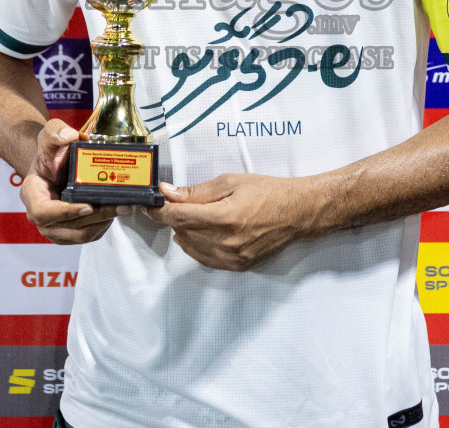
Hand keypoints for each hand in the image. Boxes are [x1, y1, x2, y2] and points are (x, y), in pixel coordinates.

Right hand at [19, 119, 117, 244]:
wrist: (54, 165)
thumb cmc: (51, 153)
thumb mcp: (50, 135)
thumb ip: (55, 131)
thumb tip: (69, 136)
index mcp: (32, 194)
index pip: (43, 212)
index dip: (66, 212)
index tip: (88, 206)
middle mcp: (39, 216)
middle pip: (67, 227)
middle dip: (96, 217)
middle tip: (119, 206)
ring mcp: (53, 227)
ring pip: (79, 235)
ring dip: (102, 223)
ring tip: (121, 208)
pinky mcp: (68, 232)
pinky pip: (86, 235)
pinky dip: (102, 226)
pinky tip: (114, 212)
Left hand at [147, 173, 319, 270]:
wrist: (297, 212)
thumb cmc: (268, 192)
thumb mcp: (231, 182)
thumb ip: (197, 191)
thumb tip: (169, 193)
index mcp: (225, 217)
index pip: (178, 217)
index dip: (159, 210)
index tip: (151, 204)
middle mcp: (227, 242)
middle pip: (182, 231)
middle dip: (175, 216)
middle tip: (176, 203)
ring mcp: (232, 257)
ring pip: (191, 246)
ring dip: (185, 231)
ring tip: (193, 215)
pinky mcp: (237, 266)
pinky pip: (205, 259)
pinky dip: (195, 246)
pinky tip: (196, 235)